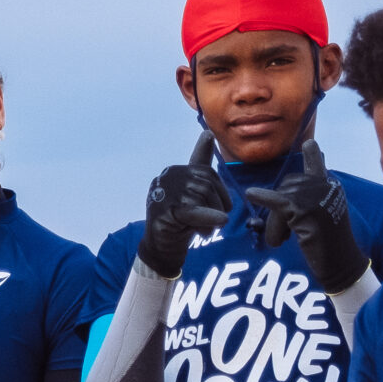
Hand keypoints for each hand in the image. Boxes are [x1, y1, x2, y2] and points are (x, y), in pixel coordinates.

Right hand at [140, 129, 230, 277]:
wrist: (161, 248)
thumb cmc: (181, 220)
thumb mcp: (194, 192)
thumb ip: (200, 166)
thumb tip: (208, 133)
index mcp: (175, 171)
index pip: (207, 173)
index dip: (220, 192)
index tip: (221, 206)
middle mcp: (167, 177)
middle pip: (206, 185)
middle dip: (218, 206)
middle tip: (216, 224)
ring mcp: (164, 193)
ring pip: (202, 198)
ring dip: (211, 218)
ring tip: (207, 231)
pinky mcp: (164, 211)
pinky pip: (193, 211)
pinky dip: (208, 216)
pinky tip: (220, 221)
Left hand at [245, 139, 369, 293]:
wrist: (340, 264)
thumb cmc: (328, 244)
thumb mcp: (321, 214)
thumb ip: (307, 199)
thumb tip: (282, 194)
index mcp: (331, 186)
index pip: (316, 165)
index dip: (311, 156)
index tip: (308, 143)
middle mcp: (326, 186)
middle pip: (288, 187)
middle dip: (280, 211)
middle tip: (283, 235)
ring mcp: (316, 197)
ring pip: (281, 201)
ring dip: (276, 224)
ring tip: (282, 240)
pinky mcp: (305, 211)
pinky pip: (278, 202)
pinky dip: (263, 197)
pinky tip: (251, 194)